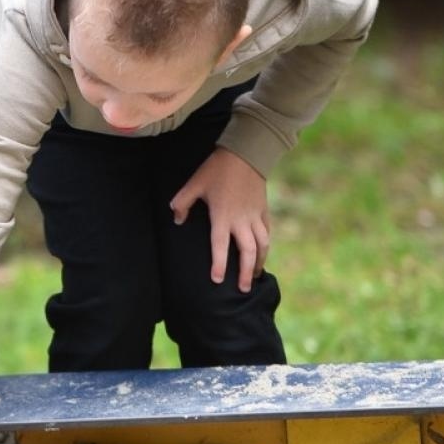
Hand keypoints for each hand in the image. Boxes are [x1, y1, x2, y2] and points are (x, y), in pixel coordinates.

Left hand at [168, 147, 269, 291]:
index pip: (220, 246)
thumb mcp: (194, 184)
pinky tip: (262, 253)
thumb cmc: (217, 169)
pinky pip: (267, 232)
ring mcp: (255, 216)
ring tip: (254, 276)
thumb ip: (182, 203)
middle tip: (242, 290)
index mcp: (223, 216)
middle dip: (245, 272)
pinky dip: (265, 245)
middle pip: (248, 252)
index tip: (217, 280)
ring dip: (259, 262)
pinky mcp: (263, 210)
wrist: (246, 153)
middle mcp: (241, 220)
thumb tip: (177, 220)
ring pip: (262, 245)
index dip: (218, 264)